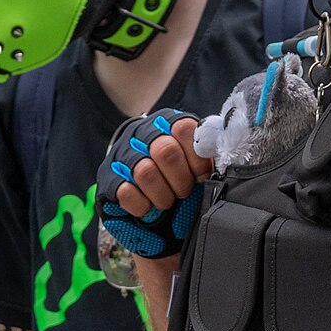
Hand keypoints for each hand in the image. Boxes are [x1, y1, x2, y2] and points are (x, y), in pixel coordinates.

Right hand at [96, 110, 210, 258]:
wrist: (150, 198)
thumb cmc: (180, 177)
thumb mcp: (198, 162)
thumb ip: (209, 154)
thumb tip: (223, 156)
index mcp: (169, 123)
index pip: (184, 129)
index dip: (196, 158)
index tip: (202, 176)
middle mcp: (143, 133)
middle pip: (165, 151)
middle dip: (181, 180)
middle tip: (185, 192)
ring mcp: (121, 154)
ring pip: (144, 172)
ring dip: (163, 195)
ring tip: (168, 202)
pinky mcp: (107, 178)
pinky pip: (125, 192)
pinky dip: (142, 205)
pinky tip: (148, 207)